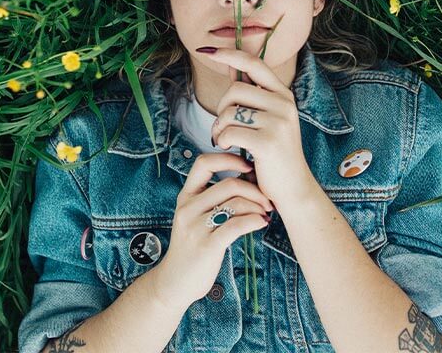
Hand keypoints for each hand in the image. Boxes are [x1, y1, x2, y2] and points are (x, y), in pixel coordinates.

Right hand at [154, 152, 272, 307]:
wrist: (174, 282)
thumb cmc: (191, 247)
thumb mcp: (193, 218)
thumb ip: (210, 199)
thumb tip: (245, 181)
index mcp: (185, 197)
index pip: (204, 162)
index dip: (229, 158)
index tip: (248, 166)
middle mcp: (188, 208)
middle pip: (229, 184)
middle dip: (254, 189)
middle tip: (267, 199)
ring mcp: (196, 227)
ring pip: (236, 203)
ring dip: (258, 206)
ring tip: (266, 213)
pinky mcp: (207, 245)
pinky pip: (237, 225)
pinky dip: (255, 221)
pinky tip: (262, 223)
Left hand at [198, 46, 317, 211]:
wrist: (293, 189)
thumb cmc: (274, 155)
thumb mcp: (268, 120)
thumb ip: (252, 97)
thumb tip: (232, 67)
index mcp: (283, 95)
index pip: (255, 63)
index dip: (230, 54)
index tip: (210, 49)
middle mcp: (284, 103)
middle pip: (235, 89)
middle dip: (221, 108)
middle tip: (223, 128)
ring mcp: (278, 122)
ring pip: (230, 111)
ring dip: (219, 127)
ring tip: (225, 140)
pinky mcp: (268, 141)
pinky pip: (230, 131)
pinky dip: (222, 141)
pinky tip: (229, 150)